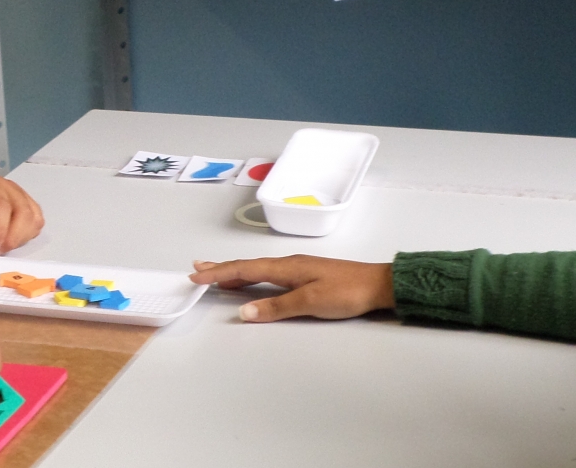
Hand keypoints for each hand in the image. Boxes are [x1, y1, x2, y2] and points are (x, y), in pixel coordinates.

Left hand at [0, 174, 43, 254]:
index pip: (1, 206)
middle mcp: (9, 189)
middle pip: (24, 212)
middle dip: (12, 238)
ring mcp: (19, 198)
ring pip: (33, 220)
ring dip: (20, 238)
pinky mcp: (25, 209)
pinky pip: (35, 224)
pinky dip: (25, 236)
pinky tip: (7, 240)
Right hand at [189, 256, 395, 322]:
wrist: (379, 285)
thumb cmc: (347, 292)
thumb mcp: (310, 302)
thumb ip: (276, 307)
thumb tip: (244, 312)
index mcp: (286, 267)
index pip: (245, 269)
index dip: (219, 273)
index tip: (196, 276)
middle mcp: (288, 264)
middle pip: (248, 266)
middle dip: (221, 268)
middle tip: (197, 269)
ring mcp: (297, 269)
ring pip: (257, 269)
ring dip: (235, 272)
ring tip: (217, 273)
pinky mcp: (305, 277)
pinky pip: (269, 274)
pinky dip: (252, 277)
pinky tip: (252, 281)